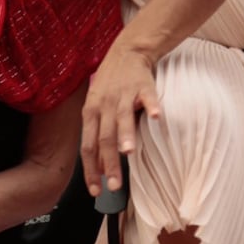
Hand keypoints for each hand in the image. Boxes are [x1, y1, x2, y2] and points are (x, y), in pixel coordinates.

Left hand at [80, 44, 160, 196]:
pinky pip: (148, 97)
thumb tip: (98, 169)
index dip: (90, 169)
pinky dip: (152, 106)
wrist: (126, 52)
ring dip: (125, 134)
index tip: (95, 191)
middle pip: (105, 137)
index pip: (87, 146)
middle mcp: (104, 105)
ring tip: (128, 153)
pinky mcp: (143, 85)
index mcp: (90, 113)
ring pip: (123, 117)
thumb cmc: (109, 86)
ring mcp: (124, 95)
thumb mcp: (96, 109)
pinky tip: (156, 116)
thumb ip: (97, 137)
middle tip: (114, 185)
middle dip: (109, 163)